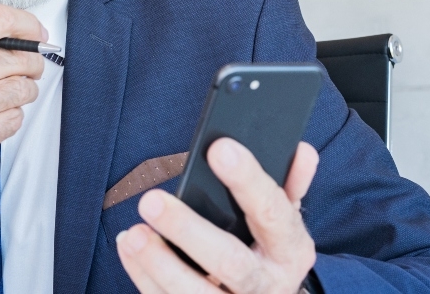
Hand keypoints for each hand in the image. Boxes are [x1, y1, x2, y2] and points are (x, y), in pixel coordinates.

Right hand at [0, 0, 47, 204]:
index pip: (0, 20)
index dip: (28, 24)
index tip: (35, 32)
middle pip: (19, 58)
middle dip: (30, 61)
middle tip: (26, 65)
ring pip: (21, 90)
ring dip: (22, 90)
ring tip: (6, 89)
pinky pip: (14, 120)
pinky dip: (10, 117)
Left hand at [117, 138, 319, 293]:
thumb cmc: (269, 251)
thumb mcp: (285, 221)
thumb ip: (290, 185)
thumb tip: (300, 150)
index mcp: (291, 250)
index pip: (273, 213)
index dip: (248, 181)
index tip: (220, 149)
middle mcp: (267, 284)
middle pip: (230, 263)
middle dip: (189, 231)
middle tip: (152, 201)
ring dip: (159, 264)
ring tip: (134, 234)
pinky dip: (143, 277)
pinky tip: (129, 248)